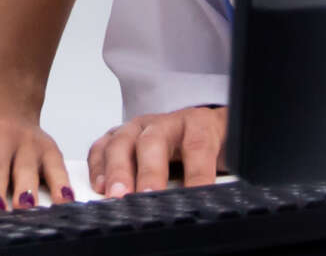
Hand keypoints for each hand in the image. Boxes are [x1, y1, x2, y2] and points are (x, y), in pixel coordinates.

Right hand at [87, 105, 224, 197]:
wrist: (204, 127)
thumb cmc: (214, 145)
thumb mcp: (228, 158)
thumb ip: (222, 177)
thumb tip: (215, 203)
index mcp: (198, 124)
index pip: (198, 146)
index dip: (197, 173)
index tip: (196, 199)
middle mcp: (165, 122)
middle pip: (152, 141)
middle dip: (147, 171)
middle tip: (145, 196)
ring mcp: (139, 127)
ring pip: (122, 142)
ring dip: (117, 170)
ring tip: (115, 195)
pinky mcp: (120, 135)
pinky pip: (103, 146)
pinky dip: (98, 165)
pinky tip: (99, 185)